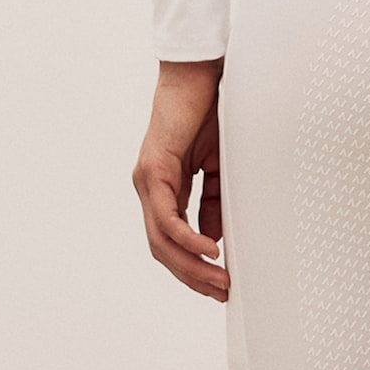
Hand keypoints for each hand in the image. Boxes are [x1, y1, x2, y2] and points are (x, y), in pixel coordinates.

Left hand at [133, 60, 229, 300]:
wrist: (198, 76)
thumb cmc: (209, 114)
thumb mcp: (218, 169)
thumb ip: (213, 203)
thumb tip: (213, 239)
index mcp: (164, 190)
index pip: (171, 242)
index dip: (193, 268)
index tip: (220, 285)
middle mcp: (149, 189)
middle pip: (163, 250)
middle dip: (193, 276)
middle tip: (222, 293)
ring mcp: (147, 181)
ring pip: (162, 240)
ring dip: (191, 265)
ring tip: (219, 281)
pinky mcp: (152, 170)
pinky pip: (166, 217)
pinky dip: (187, 237)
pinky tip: (208, 250)